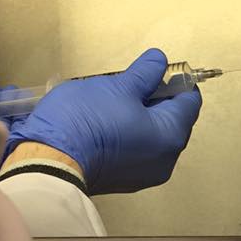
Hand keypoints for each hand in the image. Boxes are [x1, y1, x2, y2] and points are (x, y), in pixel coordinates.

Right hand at [2, 49, 201, 193]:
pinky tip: (109, 122)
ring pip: (154, 136)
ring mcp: (145, 174)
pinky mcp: (125, 180)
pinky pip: (137, 151)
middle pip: (173, 120)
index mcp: (171, 136)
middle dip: (157, 99)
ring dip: (142, 117)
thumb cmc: (87, 121)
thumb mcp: (118, 86)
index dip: (177, 81)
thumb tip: (159, 61)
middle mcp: (165, 160)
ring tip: (116, 101)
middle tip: (132, 83)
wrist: (50, 160)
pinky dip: (130, 135)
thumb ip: (145, 73)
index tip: (158, 70)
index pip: (190, 102)